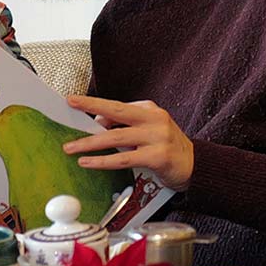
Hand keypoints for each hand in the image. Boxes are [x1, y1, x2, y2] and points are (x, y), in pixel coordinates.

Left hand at [63, 95, 194, 187]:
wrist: (195, 165)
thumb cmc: (167, 148)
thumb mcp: (149, 131)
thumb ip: (126, 126)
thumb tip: (98, 125)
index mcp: (151, 110)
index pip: (118, 106)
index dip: (94, 104)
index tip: (74, 101)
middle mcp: (155, 119)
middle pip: (117, 111)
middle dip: (91, 107)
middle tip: (70, 106)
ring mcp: (158, 137)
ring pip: (116, 137)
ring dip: (90, 143)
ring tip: (71, 148)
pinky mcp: (158, 156)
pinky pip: (124, 158)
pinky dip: (103, 161)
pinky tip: (89, 163)